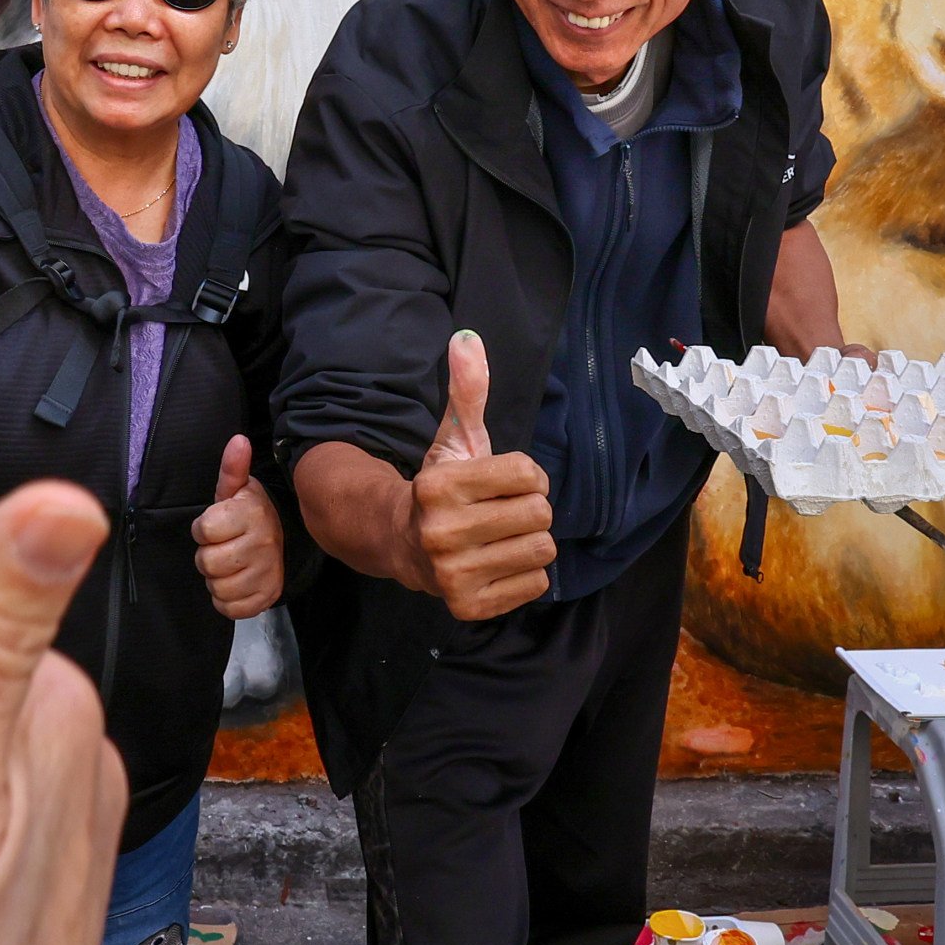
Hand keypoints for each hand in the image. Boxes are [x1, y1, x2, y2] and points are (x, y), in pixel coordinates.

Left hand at [190, 434, 283, 619]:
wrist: (281, 539)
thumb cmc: (247, 514)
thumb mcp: (236, 489)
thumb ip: (232, 467)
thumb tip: (238, 440)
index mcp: (250, 515)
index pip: (203, 530)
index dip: (202, 529)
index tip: (214, 525)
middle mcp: (262, 545)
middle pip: (207, 563)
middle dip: (206, 555)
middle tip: (220, 547)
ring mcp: (267, 573)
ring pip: (217, 588)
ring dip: (215, 579)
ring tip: (227, 564)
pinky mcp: (267, 596)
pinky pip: (230, 609)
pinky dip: (225, 600)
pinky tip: (234, 582)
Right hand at [412, 332, 554, 620]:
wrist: (402, 544)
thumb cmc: (441, 489)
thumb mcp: (453, 439)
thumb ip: (466, 392)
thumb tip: (468, 338)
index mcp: (439, 486)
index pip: (529, 474)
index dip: (527, 475)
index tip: (504, 482)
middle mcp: (441, 532)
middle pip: (540, 514)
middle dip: (530, 510)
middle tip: (502, 514)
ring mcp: (453, 574)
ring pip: (542, 550)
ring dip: (530, 542)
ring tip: (501, 539)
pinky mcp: (468, 606)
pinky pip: (536, 584)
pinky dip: (526, 574)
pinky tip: (498, 564)